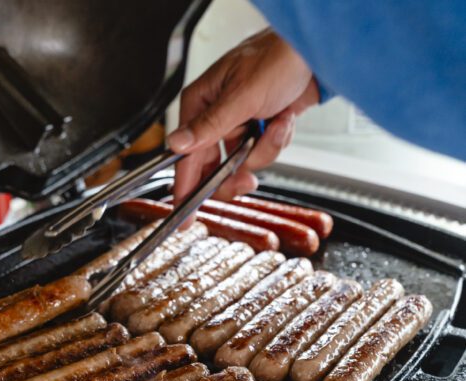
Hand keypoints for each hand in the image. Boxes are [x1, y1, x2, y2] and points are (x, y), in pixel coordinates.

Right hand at [168, 29, 319, 206]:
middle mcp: (214, 118)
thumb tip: (177, 144)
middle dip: (236, 172)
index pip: (186, 156)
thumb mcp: (242, 96)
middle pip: (212, 167)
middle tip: (246, 181)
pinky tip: (283, 118)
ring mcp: (236, 126)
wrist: (314, 55)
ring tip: (277, 123)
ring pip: (241, 164)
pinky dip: (276, 140)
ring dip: (264, 148)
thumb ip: (210, 125)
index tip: (186, 214)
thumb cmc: (277, 58)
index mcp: (199, 105)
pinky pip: (260, 155)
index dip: (185, 188)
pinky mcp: (256, 131)